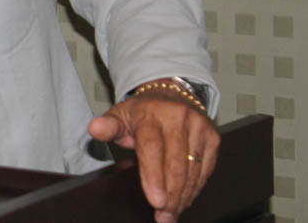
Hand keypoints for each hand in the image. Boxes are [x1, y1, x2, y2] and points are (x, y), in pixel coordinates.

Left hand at [88, 80, 219, 222]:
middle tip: (163, 215)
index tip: (154, 200)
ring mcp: (198, 127)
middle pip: (176, 163)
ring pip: (193, 169)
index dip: (153, 176)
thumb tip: (94, 129)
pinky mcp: (213, 137)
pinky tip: (184, 200)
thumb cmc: (143, 112)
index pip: (152, 148)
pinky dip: (195, 188)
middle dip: (170, 194)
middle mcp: (178, 117)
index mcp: (151, 113)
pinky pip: (206, 169)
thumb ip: (108, 126)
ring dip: (183, 196)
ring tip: (171, 213)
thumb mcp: (120, 115)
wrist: (172, 95)